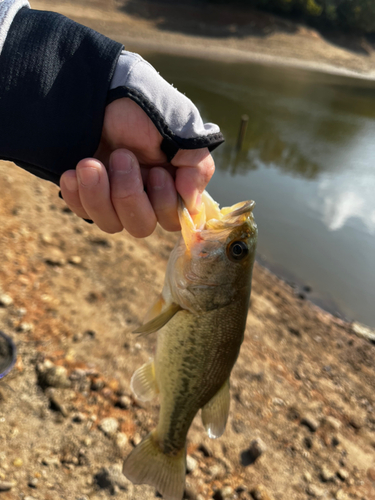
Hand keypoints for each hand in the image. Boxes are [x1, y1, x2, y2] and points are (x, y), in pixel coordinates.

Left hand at [59, 98, 214, 236]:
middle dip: (129, 195)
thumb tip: (192, 203)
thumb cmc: (149, 111)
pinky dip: (77, 195)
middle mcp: (145, 199)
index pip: (172, 220)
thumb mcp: (183, 134)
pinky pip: (82, 212)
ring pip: (110, 224)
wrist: (106, 91)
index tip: (157, 171)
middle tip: (122, 157)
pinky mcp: (87, 194)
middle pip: (140, 226)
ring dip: (99, 194)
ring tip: (91, 163)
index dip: (163, 203)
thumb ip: (197, 168)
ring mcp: (114, 200)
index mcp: (172, 188)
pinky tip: (74, 172)